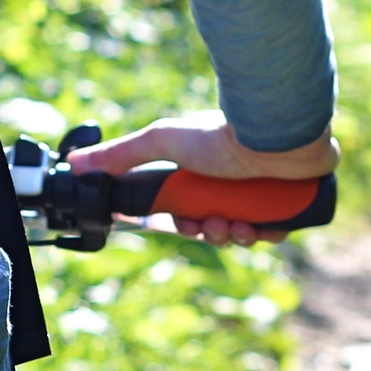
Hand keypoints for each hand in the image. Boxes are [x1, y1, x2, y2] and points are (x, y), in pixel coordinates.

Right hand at [65, 110, 337, 246]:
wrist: (275, 136)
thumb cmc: (219, 136)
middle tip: (216, 225)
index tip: (186, 224)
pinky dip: (268, 233)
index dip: (187, 223)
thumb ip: (121, 154)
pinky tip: (264, 226)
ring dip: (237, 235)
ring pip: (246, 230)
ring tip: (239, 225)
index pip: (192, 208)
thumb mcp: (162, 141)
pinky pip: (278, 229)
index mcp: (207, 168)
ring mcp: (265, 189)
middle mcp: (235, 178)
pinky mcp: (294, 199)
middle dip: (212, 232)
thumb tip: (76, 164)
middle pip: (218, 223)